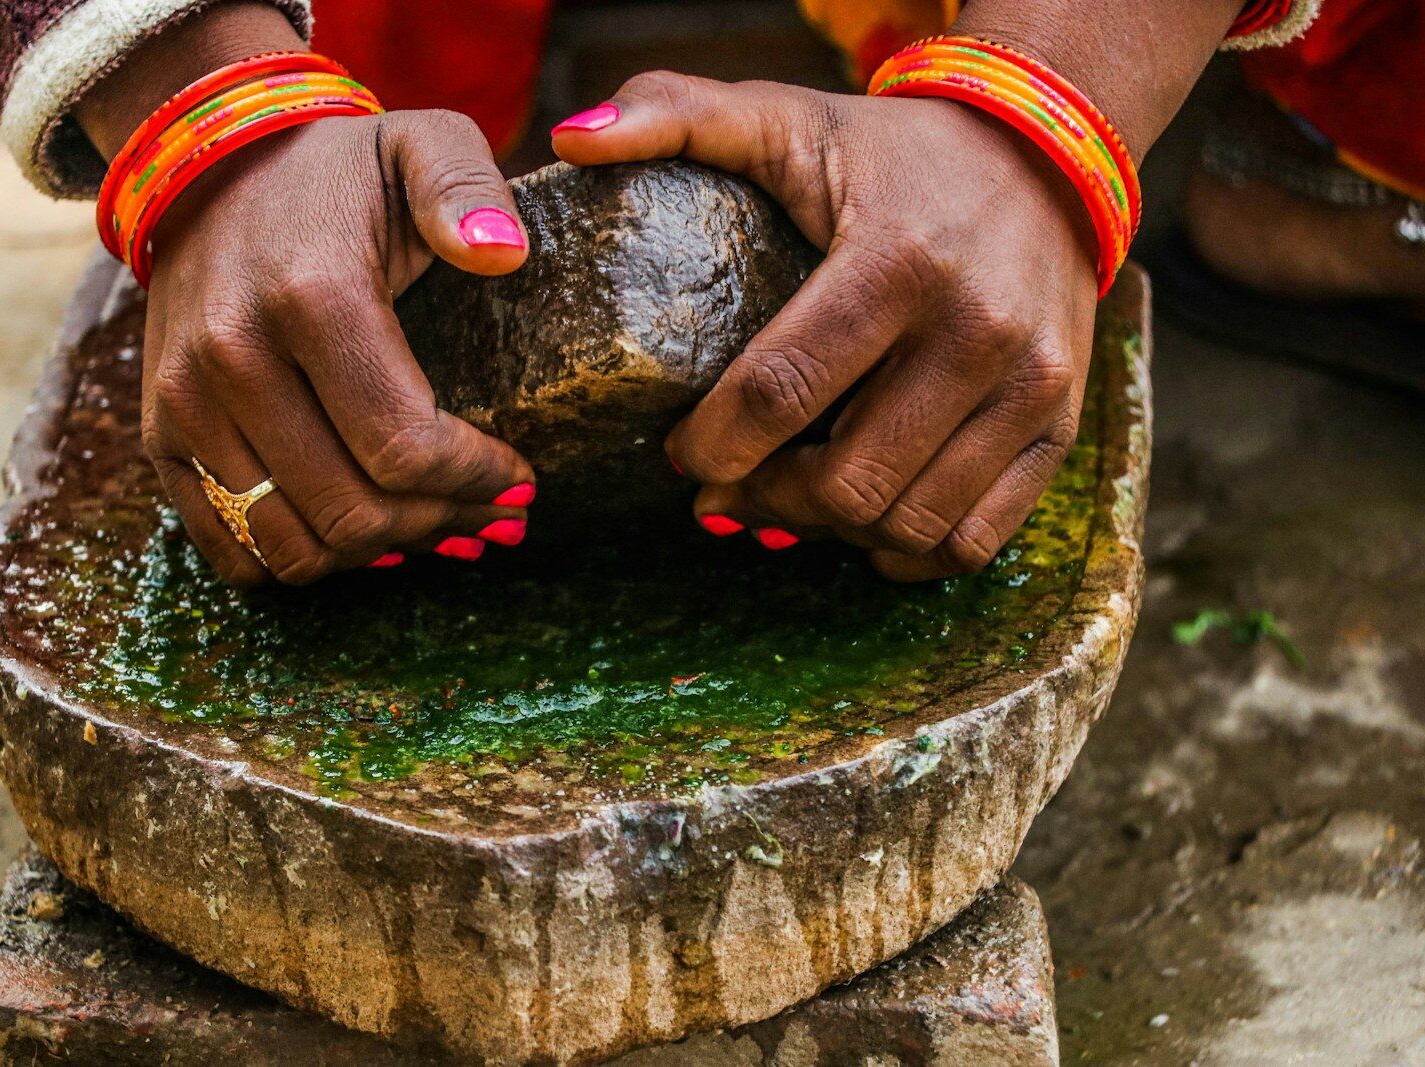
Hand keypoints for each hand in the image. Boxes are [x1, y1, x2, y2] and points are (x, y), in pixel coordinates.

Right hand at [137, 110, 536, 586]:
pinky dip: (303, 562)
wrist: (208, 166)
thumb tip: (503, 255)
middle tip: (491, 510)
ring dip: (379, 554)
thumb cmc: (338, 171)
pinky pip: (232, 550)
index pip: (404, 446)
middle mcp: (232, 359)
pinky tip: (362, 537)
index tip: (519, 477)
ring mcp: (185, 405)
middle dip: (440, 522)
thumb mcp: (419, 146)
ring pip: (296, 548)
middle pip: (353, 512)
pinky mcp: (159, 436)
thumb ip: (467, 187)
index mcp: (310, 297)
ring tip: (433, 525)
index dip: (476, 480)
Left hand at [553, 74, 1099, 579]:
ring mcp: (1030, 386)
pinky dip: (908, 550)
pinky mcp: (1061, 425)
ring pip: (908, 520)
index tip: (682, 455)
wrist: (1043, 153)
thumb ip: (676, 114)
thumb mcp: (786, 116)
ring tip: (795, 494)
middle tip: (731, 481)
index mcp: (897, 260)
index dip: (712, 445)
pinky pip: (975, 539)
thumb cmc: (892, 152)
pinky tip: (866, 520)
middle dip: (765, 496)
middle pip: (846, 479)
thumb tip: (573, 137)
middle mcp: (976, 329)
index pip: (781, 390)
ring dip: (832, 528)